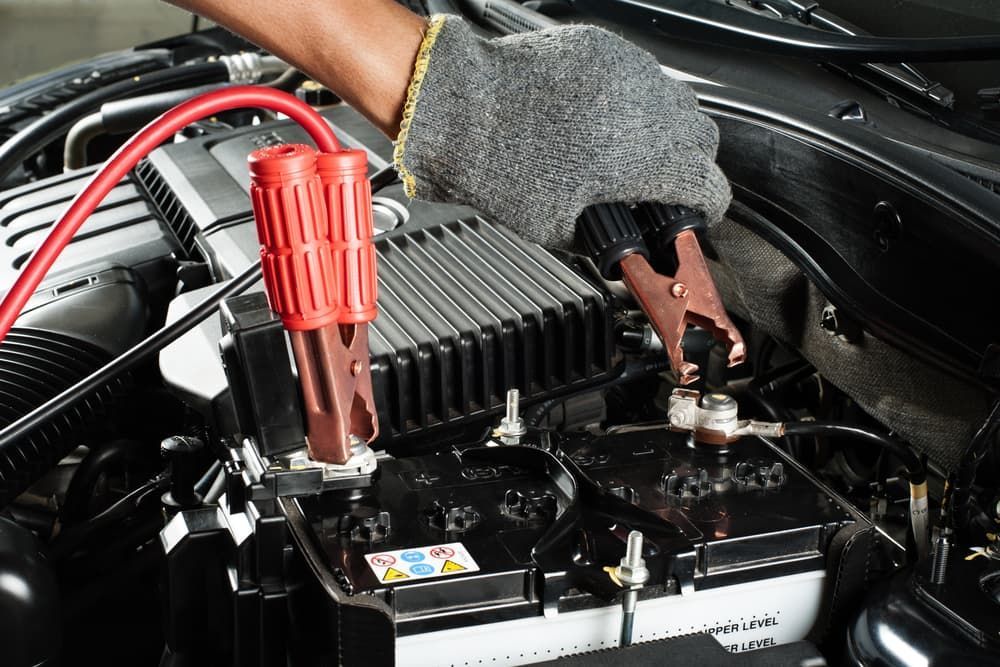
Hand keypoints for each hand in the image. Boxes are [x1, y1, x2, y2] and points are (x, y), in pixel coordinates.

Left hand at [394, 16, 730, 247]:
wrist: (465, 111)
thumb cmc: (502, 167)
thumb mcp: (557, 228)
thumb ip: (601, 237)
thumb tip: (613, 245)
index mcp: (649, 161)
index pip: (710, 186)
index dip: (706, 208)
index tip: (697, 213)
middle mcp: (651, 110)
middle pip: (703, 139)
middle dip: (690, 164)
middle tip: (661, 184)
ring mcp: (631, 72)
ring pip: (676, 100)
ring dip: (667, 129)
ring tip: (630, 150)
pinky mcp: (606, 49)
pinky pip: (639, 74)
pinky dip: (632, 99)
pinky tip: (599, 119)